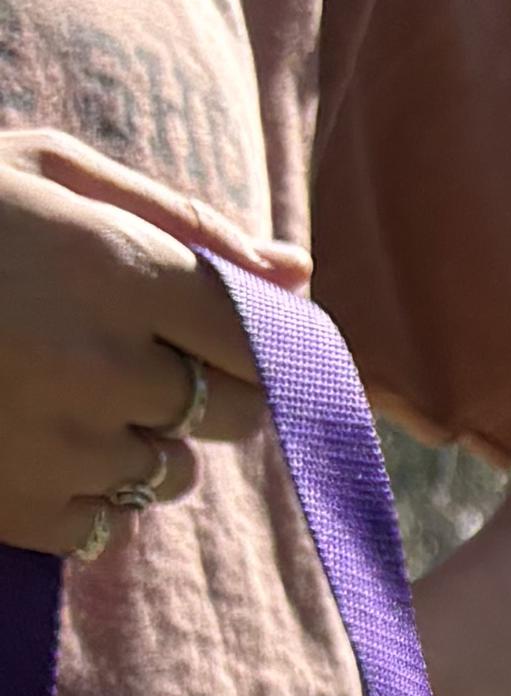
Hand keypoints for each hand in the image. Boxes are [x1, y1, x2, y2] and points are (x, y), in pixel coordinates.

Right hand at [0, 128, 302, 558]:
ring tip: (42, 384)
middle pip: (237, 416)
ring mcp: (68, 446)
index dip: (252, 340)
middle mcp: (109, 366)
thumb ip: (182, 223)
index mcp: (120, 268)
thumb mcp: (44, 174)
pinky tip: (13, 434)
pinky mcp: (27, 512)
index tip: (214, 332)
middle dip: (202, 390)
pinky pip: (107, 522)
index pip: (264, 338)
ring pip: (171, 473)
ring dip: (133, 439)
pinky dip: (77, 490)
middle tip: (120, 351)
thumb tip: (297, 276)